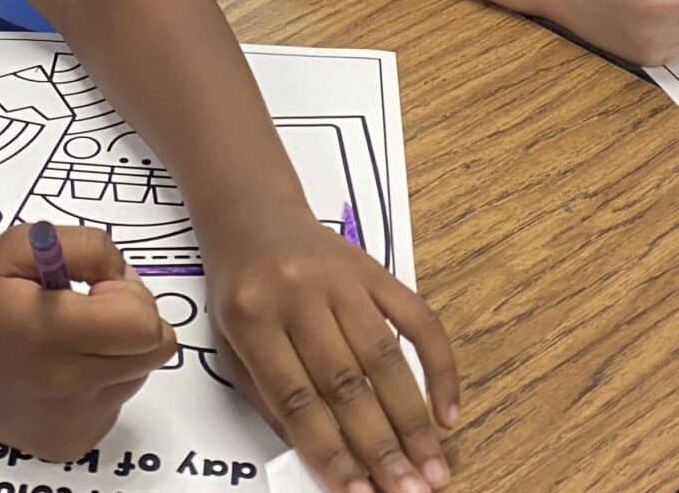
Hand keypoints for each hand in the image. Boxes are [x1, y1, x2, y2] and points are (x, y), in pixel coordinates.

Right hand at [0, 223, 176, 461]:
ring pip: (137, 375)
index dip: (127, 294)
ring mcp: (71, 424)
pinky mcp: (71, 443)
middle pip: (153, 350)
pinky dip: (101, 380)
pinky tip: (60, 367)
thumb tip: (128, 279)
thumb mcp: (27, 244)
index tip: (93, 288)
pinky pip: (117, 402)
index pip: (144, 325)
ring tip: (67, 338)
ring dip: (115, 351)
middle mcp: (65, 389)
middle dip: (132, 320)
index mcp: (51, 336)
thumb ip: (90, 249)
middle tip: (88, 308)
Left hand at [204, 211, 459, 492]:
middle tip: (408, 492)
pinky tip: (448, 411)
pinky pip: (417, 316)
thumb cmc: (239, 288)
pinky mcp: (374, 268)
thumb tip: (327, 459)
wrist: (251, 214)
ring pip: (384, 356)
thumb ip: (272, 398)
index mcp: (252, 317)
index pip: (296, 399)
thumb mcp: (230, 343)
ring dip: (413, 419)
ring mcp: (341, 278)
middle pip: (346, 382)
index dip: (330, 452)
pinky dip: (438, 365)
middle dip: (381, 446)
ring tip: (433, 468)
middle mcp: (299, 294)